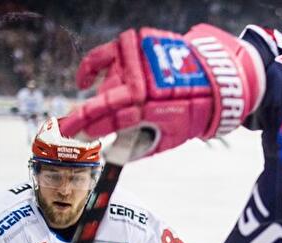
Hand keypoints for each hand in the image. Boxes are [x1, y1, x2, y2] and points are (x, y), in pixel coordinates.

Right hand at [59, 24, 264, 155]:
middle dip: (80, 119)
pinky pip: (103, 55)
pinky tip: (85, 82)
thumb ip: (140, 148)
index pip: (109, 123)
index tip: (75, 139)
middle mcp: (138, 84)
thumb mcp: (170, 138)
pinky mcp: (134, 46)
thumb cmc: (192, 111)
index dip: (89, 132)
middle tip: (67, 129)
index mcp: (147, 109)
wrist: (214, 77)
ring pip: (105, 85)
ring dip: (102, 100)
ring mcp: (135, 62)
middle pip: (101, 104)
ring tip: (110, 109)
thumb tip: (113, 157)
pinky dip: (91, 68)